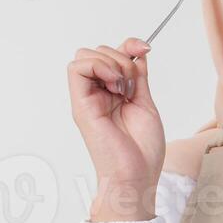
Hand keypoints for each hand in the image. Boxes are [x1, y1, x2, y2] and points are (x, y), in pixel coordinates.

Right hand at [67, 38, 164, 221]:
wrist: (136, 177)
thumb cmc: (142, 152)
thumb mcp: (145, 103)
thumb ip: (139, 77)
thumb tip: (137, 52)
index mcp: (111, 94)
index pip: (111, 55)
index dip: (127, 45)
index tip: (145, 48)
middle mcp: (96, 94)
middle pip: (96, 51)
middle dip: (120, 58)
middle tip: (133, 86)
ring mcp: (86, 99)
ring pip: (85, 55)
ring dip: (111, 64)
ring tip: (125, 90)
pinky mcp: (81, 105)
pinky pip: (77, 68)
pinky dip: (98, 66)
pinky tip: (115, 86)